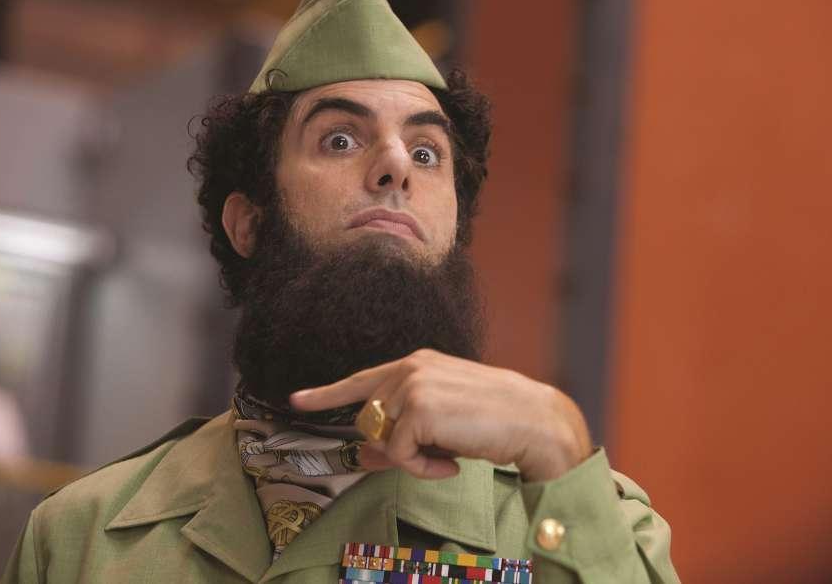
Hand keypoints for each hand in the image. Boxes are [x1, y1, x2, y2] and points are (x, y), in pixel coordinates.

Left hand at [289, 349, 593, 481]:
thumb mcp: (443, 423)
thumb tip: (365, 452)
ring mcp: (413, 384)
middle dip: (390, 447)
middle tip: (431, 458)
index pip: (362, 378)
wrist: (533, 420)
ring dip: (411, 458)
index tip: (299, 399)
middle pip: (368, 417)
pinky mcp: (418, 407)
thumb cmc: (496, 420)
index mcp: (418, 363)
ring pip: (381, 436)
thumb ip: (403, 430)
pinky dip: (421, 468)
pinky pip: (398, 453)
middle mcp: (410, 367)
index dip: (327, 392)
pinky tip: (450, 464)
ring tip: (447, 457)